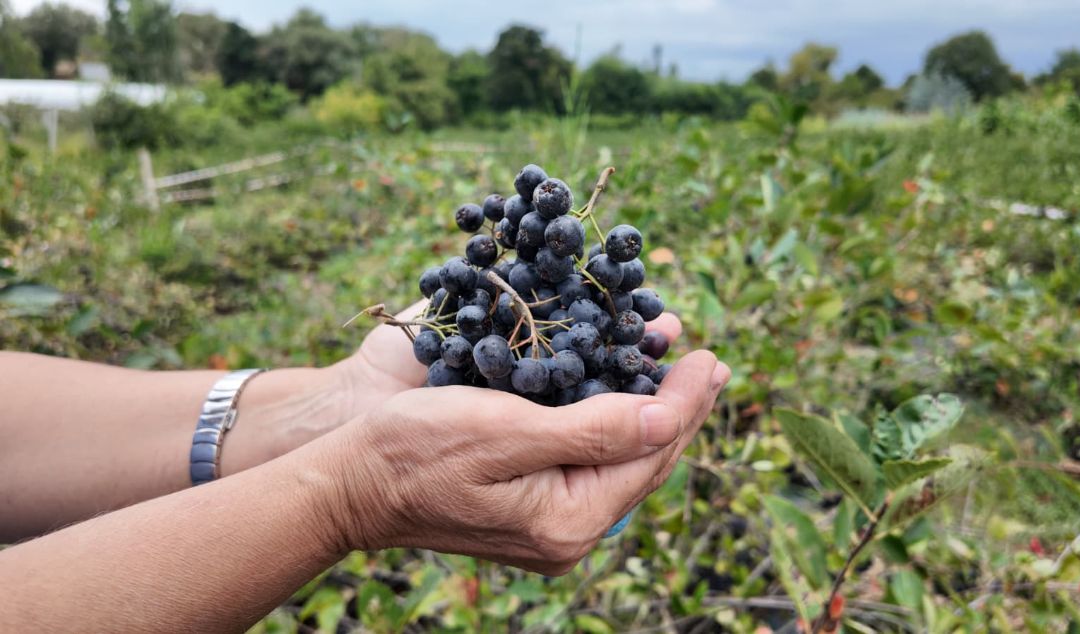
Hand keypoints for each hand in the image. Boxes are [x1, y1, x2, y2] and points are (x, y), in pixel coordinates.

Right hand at [324, 349, 729, 574]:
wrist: (350, 483)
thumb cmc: (418, 449)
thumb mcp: (508, 431)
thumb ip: (595, 430)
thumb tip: (672, 418)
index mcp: (569, 520)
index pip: (650, 454)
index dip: (686, 402)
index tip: (712, 356)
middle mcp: (568, 532)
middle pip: (643, 462)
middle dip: (678, 408)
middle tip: (711, 362)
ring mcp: (550, 526)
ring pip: (620, 462)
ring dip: (651, 413)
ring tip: (683, 372)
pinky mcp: (532, 509)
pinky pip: (590, 464)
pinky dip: (613, 424)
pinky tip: (627, 397)